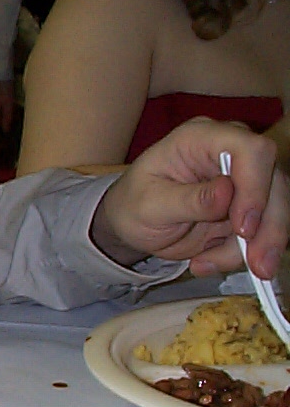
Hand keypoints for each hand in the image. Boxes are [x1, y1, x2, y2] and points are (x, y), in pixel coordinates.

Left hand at [92, 118, 288, 278]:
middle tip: (256, 266)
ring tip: (212, 267)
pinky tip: (204, 263)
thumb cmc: (133, 203)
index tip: (244, 227)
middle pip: (275, 182)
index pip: (251, 149)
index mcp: (202, 139)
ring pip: (276, 210)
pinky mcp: (248, 207)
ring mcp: (244, 180)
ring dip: (260, 247)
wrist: (132, 222)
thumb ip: (188, 199)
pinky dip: (240, 255)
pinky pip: (261, 232)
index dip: (256, 186)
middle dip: (269, 228)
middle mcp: (230, 153)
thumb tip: (227, 192)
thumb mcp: (149, 205)